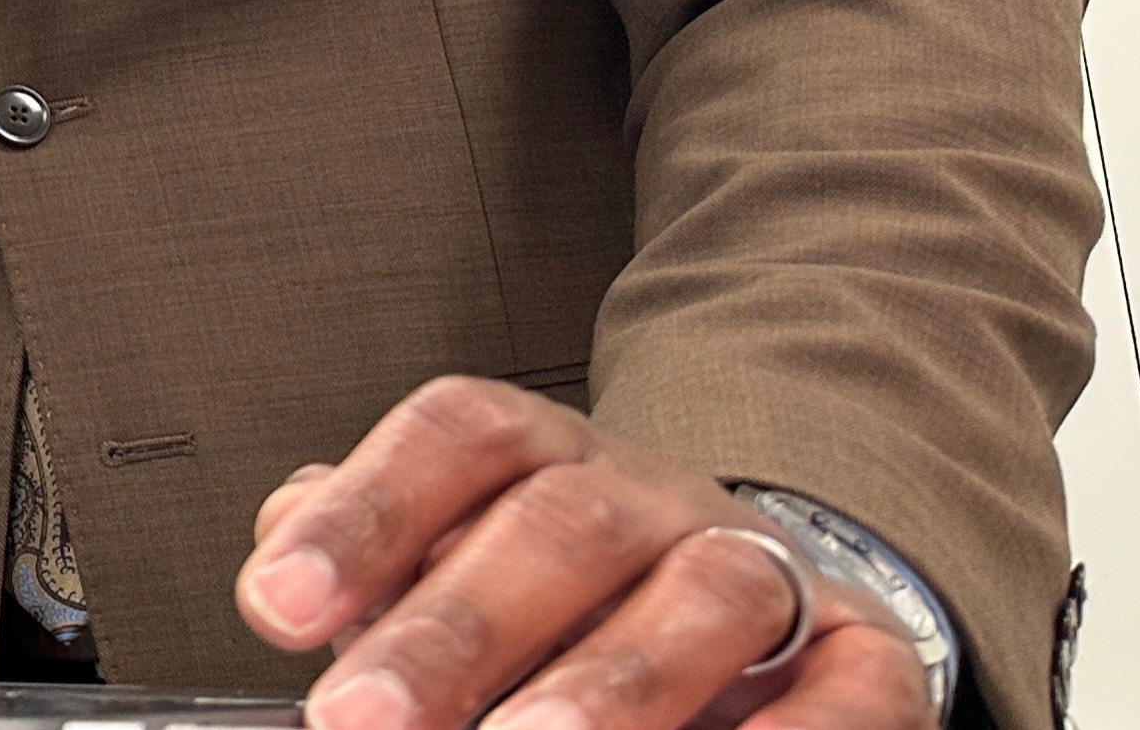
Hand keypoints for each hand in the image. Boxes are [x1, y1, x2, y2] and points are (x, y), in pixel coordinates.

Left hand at [233, 376, 930, 729]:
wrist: (755, 615)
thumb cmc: (566, 601)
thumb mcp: (456, 555)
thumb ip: (372, 558)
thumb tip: (284, 568)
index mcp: (544, 456)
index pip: (457, 438)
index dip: (366, 513)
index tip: (277, 607)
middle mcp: (652, 496)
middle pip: (559, 525)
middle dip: (455, 632)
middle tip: (361, 717)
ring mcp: (763, 569)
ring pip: (703, 595)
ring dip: (608, 687)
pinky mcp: (861, 658)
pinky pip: (848, 689)